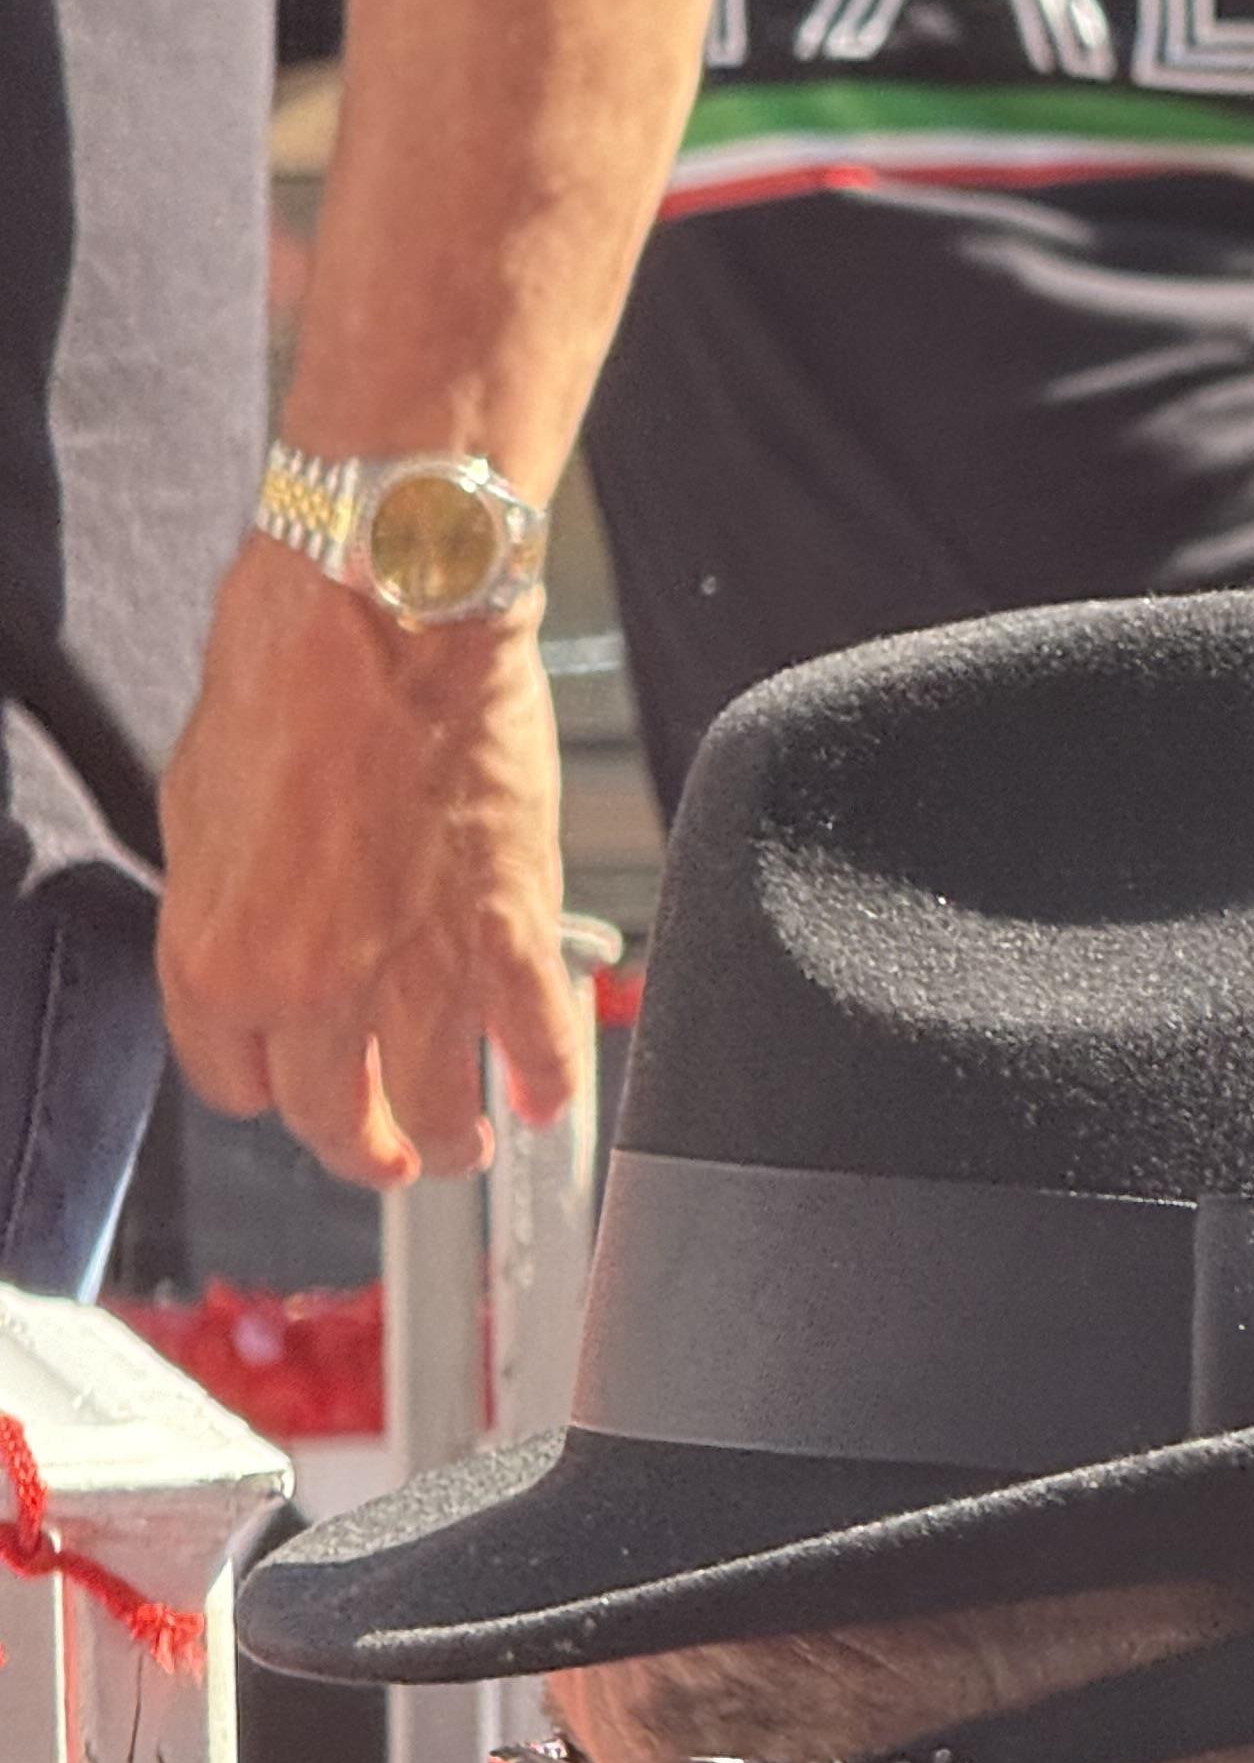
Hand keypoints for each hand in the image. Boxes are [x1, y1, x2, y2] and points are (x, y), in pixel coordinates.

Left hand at [158, 541, 579, 1186]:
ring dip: (451, 1142)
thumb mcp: (199, 810)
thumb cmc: (289, 677)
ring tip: (461, 1138)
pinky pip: (539, 1057)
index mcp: (218, 957)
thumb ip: (224, 912)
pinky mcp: (508, 946)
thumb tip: (253, 959)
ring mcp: (418, 979)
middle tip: (384, 1148)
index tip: (289, 1081)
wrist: (386, 614)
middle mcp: (312, 991)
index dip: (265, 1084)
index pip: (232, 1084)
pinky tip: (539, 1099)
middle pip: (335, 1126)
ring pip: (439, 1119)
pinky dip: (545, 1090)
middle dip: (361, 1145)